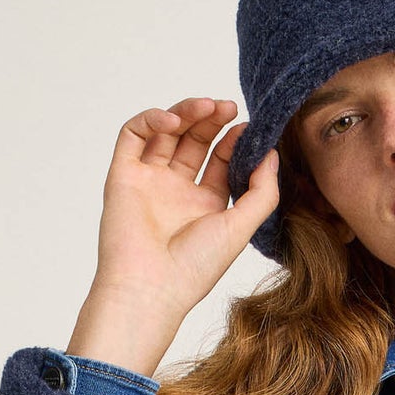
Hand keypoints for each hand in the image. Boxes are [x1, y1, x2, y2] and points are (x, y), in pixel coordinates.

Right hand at [89, 98, 277, 321]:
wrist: (150, 288)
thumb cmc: (194, 267)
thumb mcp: (241, 228)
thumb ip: (263, 192)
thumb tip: (272, 154)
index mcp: (204, 206)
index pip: (221, 161)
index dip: (234, 141)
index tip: (248, 129)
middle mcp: (176, 192)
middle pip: (194, 141)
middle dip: (212, 120)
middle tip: (229, 107)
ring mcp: (149, 182)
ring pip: (166, 133)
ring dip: (186, 112)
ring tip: (207, 106)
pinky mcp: (123, 175)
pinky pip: (133, 136)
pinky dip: (151, 119)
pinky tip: (173, 120)